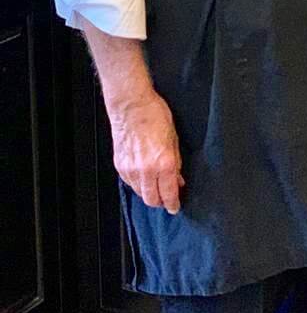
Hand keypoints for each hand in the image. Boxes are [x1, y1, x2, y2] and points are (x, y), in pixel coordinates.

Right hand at [109, 91, 184, 214]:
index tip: (175, 206)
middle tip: (167, 198)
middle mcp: (146, 170)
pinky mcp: (120, 166)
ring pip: (140, 193)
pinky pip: (130, 183)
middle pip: (152, 200)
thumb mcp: (174, 138)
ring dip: (149, 193)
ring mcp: (131, 169)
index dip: (173, 203)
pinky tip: (144, 177)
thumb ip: (176, 162)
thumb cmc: (155, 115)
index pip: (169, 194)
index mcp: (164, 163)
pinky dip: (138, 184)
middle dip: (161, 202)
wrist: (132, 106)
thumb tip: (178, 179)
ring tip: (156, 186)